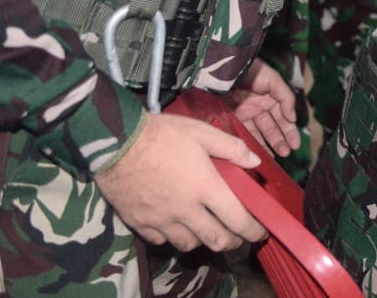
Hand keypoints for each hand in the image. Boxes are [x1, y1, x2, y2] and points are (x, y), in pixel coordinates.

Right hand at [94, 113, 265, 251]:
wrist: (115, 143)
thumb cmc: (162, 134)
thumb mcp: (202, 132)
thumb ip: (232, 148)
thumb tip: (256, 162)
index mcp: (205, 188)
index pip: (237, 220)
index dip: (253, 230)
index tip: (261, 231)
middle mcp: (185, 210)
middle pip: (216, 240)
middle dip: (233, 242)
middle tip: (238, 236)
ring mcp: (161, 220)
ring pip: (189, 244)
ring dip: (203, 240)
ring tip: (208, 229)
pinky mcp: (139, 223)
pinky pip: (161, 241)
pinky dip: (173, 237)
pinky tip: (177, 225)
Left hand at [226, 60, 299, 156]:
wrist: (225, 70)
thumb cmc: (251, 72)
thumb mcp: (274, 81)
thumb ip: (286, 98)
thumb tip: (293, 118)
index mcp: (271, 98)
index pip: (283, 118)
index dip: (290, 131)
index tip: (295, 145)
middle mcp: (259, 107)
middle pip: (272, 128)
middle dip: (280, 141)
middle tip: (286, 154)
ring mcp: (245, 114)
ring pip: (258, 133)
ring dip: (266, 145)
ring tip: (273, 158)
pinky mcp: (232, 118)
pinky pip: (243, 133)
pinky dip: (250, 143)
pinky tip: (256, 153)